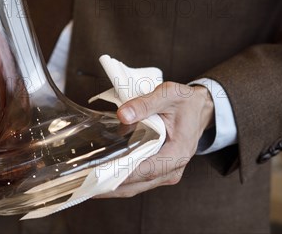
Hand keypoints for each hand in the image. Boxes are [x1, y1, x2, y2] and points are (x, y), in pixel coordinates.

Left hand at [96, 82, 213, 197]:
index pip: (144, 170)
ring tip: (85, 183)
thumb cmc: (185, 102)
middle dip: (108, 186)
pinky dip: (118, 181)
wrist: (199, 109)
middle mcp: (172, 169)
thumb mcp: (169, 95)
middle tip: (82, 183)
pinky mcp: (158, 171)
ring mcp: (165, 173)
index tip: (98, 176)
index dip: (120, 174)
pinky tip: (99, 177)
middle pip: (135, 185)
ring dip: (110, 186)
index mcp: (177, 153)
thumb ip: (145, 104)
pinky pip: (136, 181)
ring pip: (134, 187)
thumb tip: (123, 115)